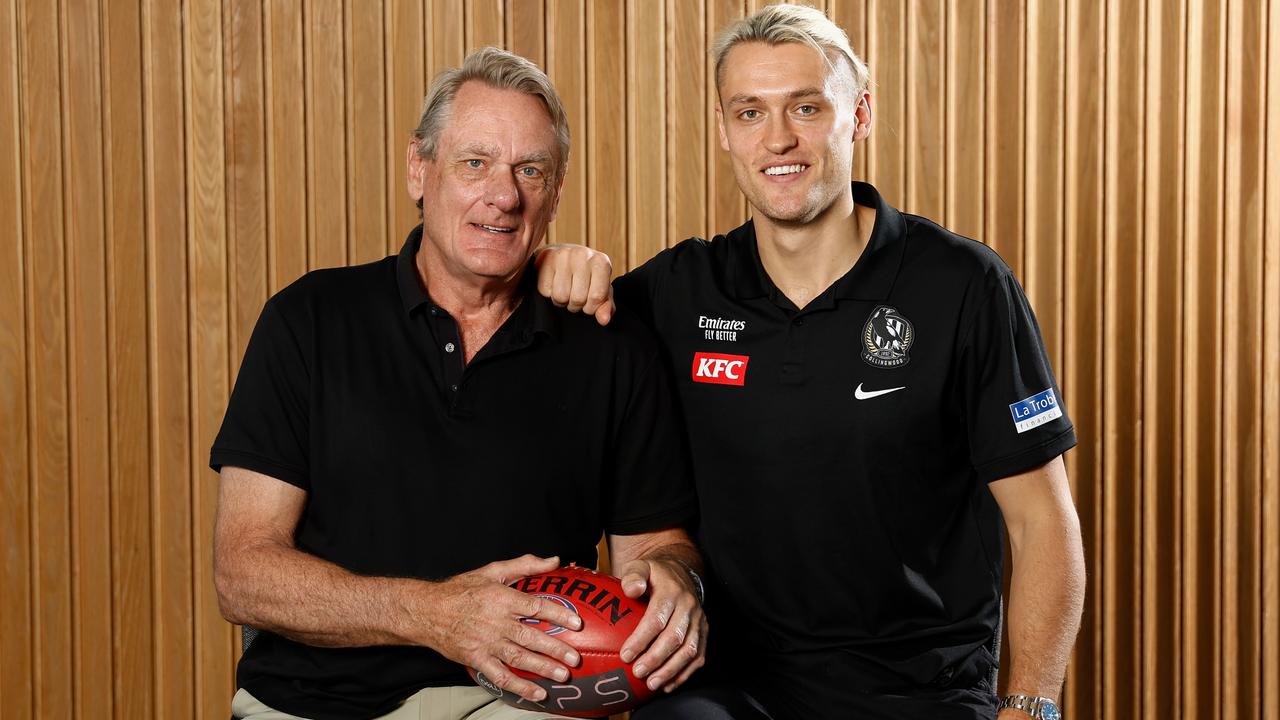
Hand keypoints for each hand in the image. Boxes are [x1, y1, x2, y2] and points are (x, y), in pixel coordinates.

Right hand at [423, 555, 584, 702]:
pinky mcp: (477, 660)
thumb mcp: (492, 571)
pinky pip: (501, 676)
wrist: (427, 611)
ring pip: (519, 658)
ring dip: (542, 668)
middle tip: (574, 658)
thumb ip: (525, 565)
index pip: (537, 607)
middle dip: (556, 648)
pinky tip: (537, 693)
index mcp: (502, 598)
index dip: (559, 615)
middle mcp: (496, 622)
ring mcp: (486, 643)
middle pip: (531, 636)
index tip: (577, 623)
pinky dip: (519, 687)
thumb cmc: (460, 590)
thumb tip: (553, 560)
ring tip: (562, 675)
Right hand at [534, 244, 615, 324]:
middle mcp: (582, 255)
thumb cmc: (586, 275)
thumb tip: (604, 320)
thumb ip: (606, 306)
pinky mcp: (544, 259)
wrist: (562, 255)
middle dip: (575, 304)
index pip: (596, 297)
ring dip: (562, 300)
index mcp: (600, 262)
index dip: (591, 307)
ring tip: (565, 289)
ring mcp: (562, 256)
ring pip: (560, 296)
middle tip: (574, 294)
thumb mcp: (600, 289)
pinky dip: (549, 293)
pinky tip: (554, 283)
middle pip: (577, 298)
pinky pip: (545, 290)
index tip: (589, 302)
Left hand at [615, 558, 706, 692]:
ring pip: (689, 650)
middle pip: (674, 638)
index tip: (625, 655)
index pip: (657, 619)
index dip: (641, 639)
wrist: (680, 572)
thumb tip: (631, 589)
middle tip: (637, 672)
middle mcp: (689, 606)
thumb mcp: (640, 567)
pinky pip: (699, 657)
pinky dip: (684, 674)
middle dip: (655, 659)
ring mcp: (699, 621)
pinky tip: (667, 685)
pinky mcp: (704, 632)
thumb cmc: (653, 574)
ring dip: (671, 670)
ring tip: (652, 684)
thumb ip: (633, 575)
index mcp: (671, 591)